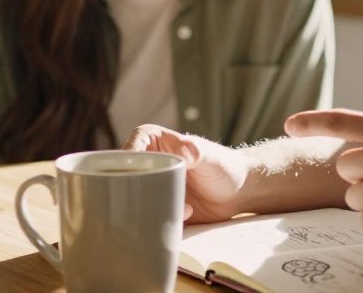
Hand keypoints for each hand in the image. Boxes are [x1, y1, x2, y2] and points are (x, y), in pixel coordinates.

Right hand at [123, 124, 250, 222]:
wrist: (238, 193)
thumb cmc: (225, 166)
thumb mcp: (211, 157)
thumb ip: (197, 151)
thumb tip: (186, 150)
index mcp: (151, 141)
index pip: (127, 150)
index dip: (124, 166)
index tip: (135, 181)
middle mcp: (145, 163)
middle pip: (123, 179)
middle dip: (136, 193)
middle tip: (159, 201)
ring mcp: (148, 186)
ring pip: (131, 200)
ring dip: (150, 209)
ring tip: (185, 208)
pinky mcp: (154, 207)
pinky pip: (144, 217)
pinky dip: (157, 221)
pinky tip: (185, 216)